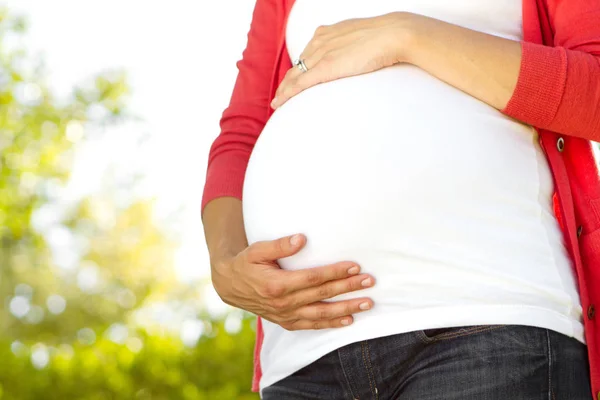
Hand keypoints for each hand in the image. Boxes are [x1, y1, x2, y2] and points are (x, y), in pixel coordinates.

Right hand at [211, 233, 375, 329]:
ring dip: (346, 308)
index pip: (313, 278)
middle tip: (369, 281)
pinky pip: (313, 325)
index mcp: (277, 284)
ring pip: (322, 314)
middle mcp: (283, 303)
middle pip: (322, 295)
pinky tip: (349, 319)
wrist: (230, 285)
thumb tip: (301, 238)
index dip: (334, 272)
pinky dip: (331, 324)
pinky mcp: (287, 322)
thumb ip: (280, 245)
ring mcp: (286, 315)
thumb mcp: (257, 250)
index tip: (354, 266)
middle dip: (348, 288)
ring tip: (367, 303)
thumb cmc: (246, 263)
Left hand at [270, 11, 413, 108]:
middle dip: (288, 80)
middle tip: (281, 94)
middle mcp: (319, 41)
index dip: (299, 68)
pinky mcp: (325, 68)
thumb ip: (353, 48)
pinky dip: (286, 94)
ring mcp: (320, 54)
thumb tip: (357, 57)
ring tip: (278, 102)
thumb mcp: (363, 39)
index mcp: (328, 33)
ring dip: (284, 89)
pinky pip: (299, 84)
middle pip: (297, 65)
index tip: (295, 79)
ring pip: (294, 74)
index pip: (307, 54)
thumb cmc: (386, 37)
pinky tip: (278, 103)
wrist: (393, 34)